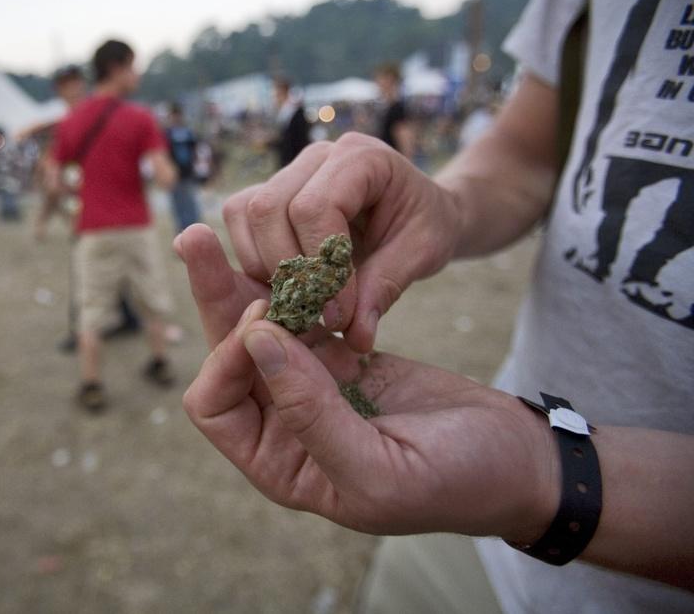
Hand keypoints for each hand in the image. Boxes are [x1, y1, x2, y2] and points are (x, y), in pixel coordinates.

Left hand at [178, 226, 558, 542]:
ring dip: (243, 284)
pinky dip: (290, 288)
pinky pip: (300, 317)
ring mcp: (311, 388)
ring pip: (261, 329)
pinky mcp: (341, 358)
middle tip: (196, 240)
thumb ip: (314, 416)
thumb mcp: (380, 469)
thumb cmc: (458, 482)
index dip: (224, 362)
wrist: (519, 460)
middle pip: (229, 357)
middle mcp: (283, 426)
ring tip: (213, 233)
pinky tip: (282, 252)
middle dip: (214, 302)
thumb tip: (256, 341)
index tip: (261, 325)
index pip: (216, 406)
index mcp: (280, 464)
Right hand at [223, 133, 461, 351]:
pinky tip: (288, 286)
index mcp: (361, 157)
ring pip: (247, 213)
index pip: (315, 208)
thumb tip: (354, 336)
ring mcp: (290, 170)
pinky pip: (239, 219)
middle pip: (269, 208)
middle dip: (288, 271)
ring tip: (303, 301)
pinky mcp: (270, 191)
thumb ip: (385, 289)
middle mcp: (318, 155)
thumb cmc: (425, 225)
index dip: (320, 268)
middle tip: (315, 314)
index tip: (339, 315)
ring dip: (266, 267)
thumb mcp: (422, 255)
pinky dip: (254, 260)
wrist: (420, 211)